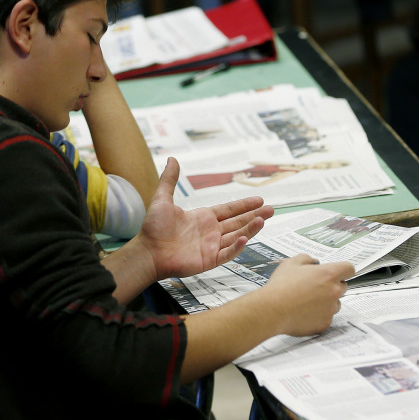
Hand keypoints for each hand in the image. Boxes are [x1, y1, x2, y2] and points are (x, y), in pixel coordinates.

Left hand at [140, 157, 273, 278]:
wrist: (147, 252)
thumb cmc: (153, 229)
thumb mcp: (162, 199)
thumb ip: (170, 180)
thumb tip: (172, 159)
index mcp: (203, 218)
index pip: (229, 210)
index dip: (244, 205)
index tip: (259, 200)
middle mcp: (210, 232)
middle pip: (238, 222)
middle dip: (254, 216)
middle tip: (271, 210)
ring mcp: (211, 246)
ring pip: (236, 236)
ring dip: (250, 229)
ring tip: (263, 220)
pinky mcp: (209, 260)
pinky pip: (227, 253)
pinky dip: (236, 247)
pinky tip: (244, 238)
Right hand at [262, 254, 354, 336]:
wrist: (272, 310)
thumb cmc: (281, 286)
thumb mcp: (291, 263)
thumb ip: (306, 258)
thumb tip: (314, 262)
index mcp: (329, 274)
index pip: (349, 269)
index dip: (344, 270)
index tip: (338, 273)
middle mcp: (334, 291)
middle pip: (343, 287)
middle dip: (333, 286)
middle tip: (316, 287)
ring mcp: (331, 309)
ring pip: (335, 304)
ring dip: (326, 302)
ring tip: (307, 302)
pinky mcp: (325, 323)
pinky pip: (326, 318)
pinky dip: (319, 316)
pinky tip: (304, 313)